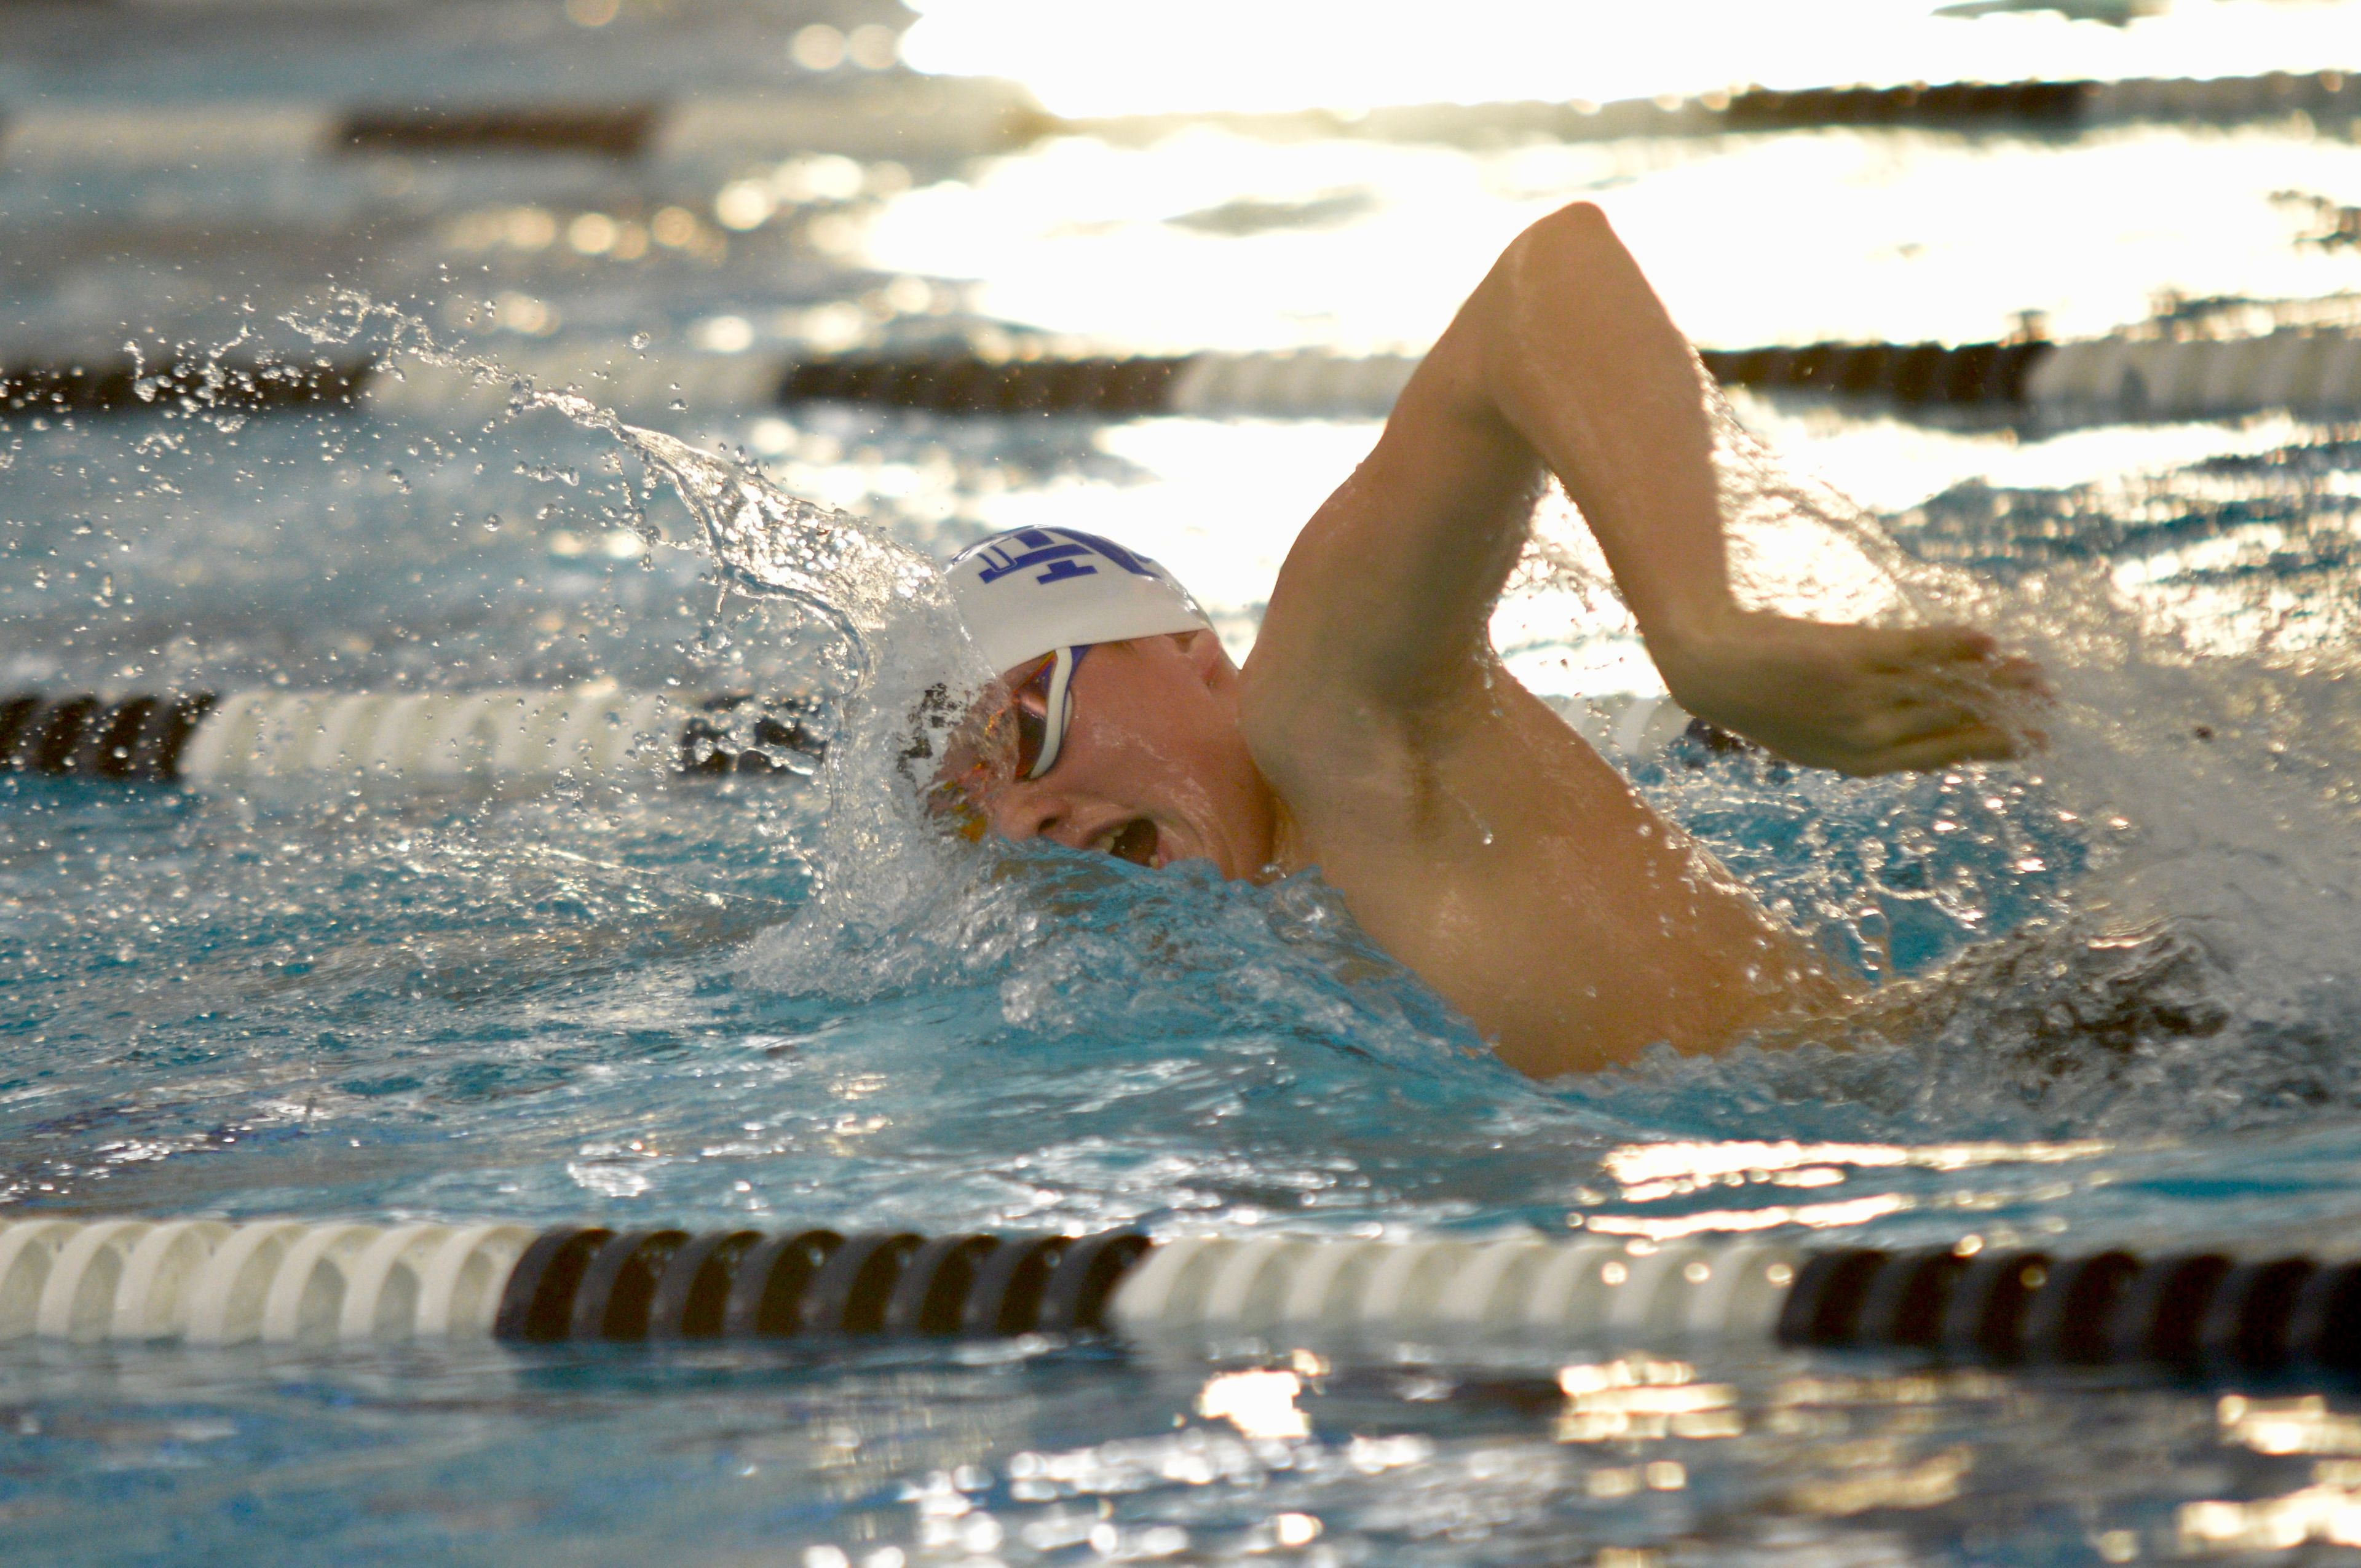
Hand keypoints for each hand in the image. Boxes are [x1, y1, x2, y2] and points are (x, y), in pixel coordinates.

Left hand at [1649, 609, 2045, 774]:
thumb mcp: (1815, 735)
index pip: (1941, 755)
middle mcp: (1866, 737)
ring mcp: (1860, 698)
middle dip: (2006, 713)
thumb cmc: (1762, 698)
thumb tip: (1921, 730)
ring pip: (1942, 689)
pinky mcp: (1852, 658)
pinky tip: (1989, 642)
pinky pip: (1916, 651)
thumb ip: (1867, 736)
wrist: (1711, 668)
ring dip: (1995, 679)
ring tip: (2036, 672)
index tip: (2032, 743)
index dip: (1989, 748)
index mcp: (1860, 763)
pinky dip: (1954, 645)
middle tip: (2052, 704)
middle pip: (1952, 723)